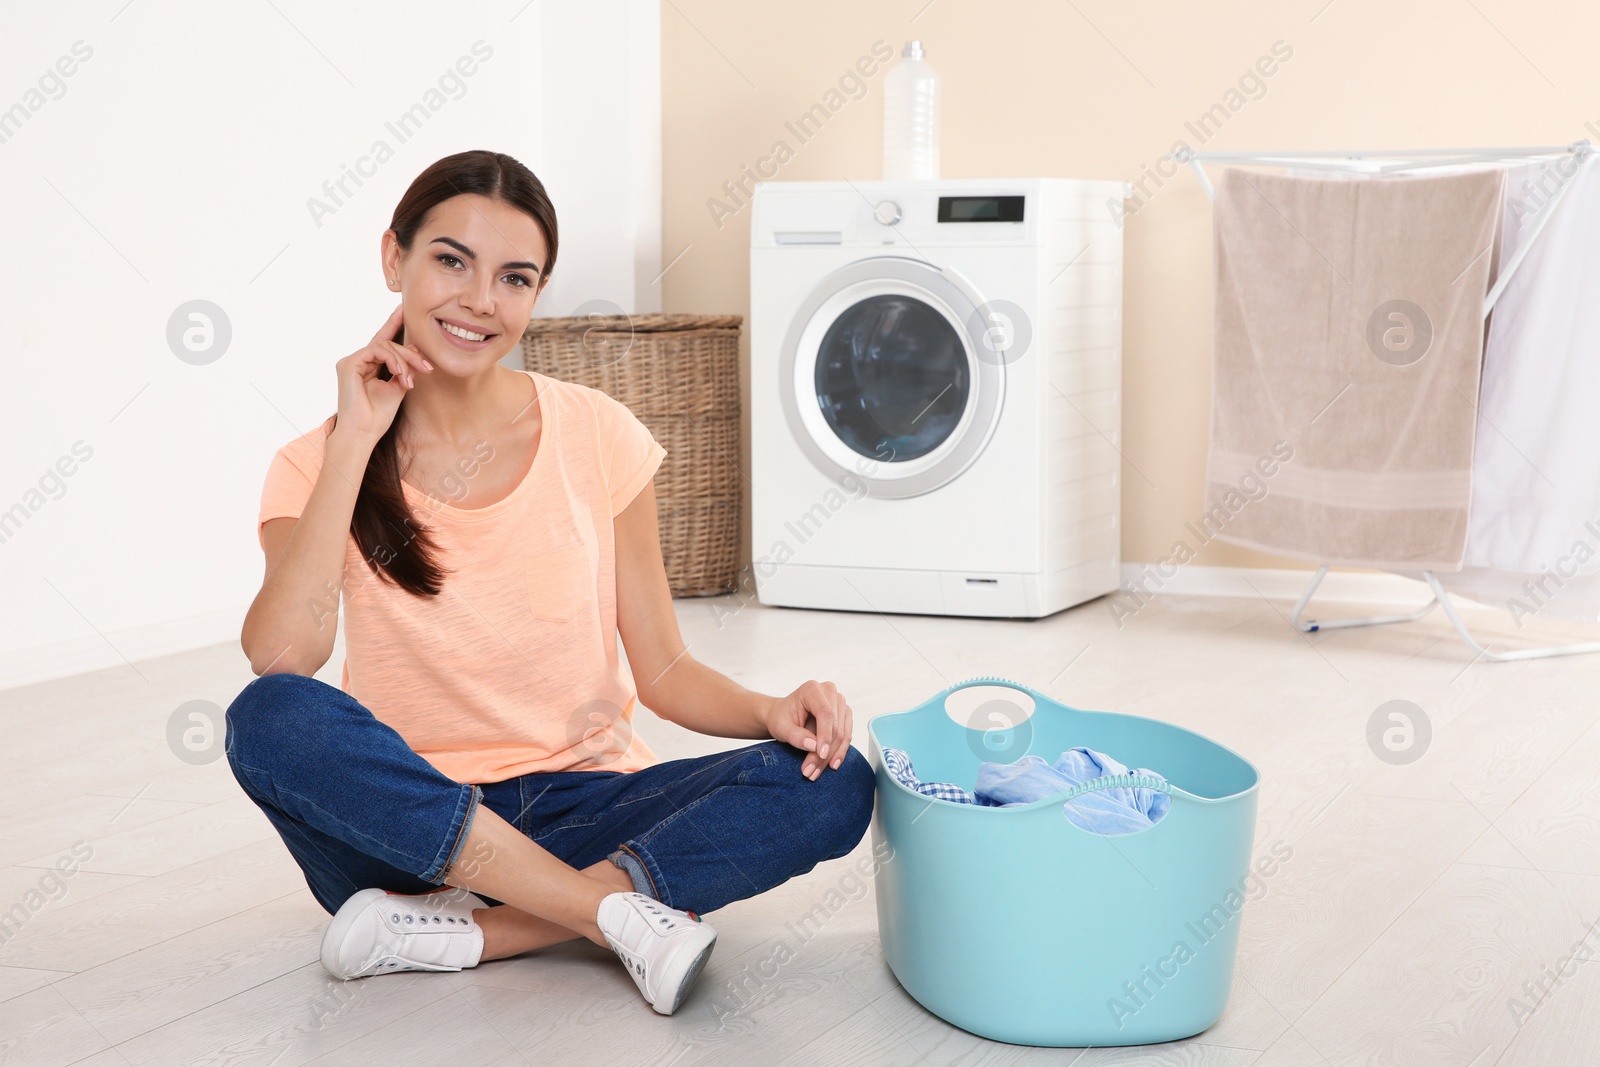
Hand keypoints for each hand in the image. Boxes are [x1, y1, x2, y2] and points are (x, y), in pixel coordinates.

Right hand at [333, 304, 432, 445]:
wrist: (363, 434)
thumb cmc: (377, 417)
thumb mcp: (398, 388)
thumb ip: (404, 370)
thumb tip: (416, 353)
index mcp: (368, 366)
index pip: (383, 341)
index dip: (393, 323)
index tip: (405, 309)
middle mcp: (358, 361)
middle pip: (388, 343)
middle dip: (410, 354)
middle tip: (427, 368)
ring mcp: (352, 361)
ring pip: (384, 345)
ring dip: (404, 360)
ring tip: (410, 380)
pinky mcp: (348, 364)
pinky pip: (376, 350)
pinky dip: (392, 360)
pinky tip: (400, 375)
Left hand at [761, 679, 853, 780]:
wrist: (782, 716)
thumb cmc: (780, 718)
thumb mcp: (781, 728)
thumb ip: (796, 736)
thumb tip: (814, 746)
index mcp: (812, 689)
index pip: (825, 713)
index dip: (825, 735)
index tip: (821, 755)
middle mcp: (829, 692)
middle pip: (835, 726)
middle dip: (824, 753)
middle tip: (811, 772)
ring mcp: (839, 703)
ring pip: (842, 734)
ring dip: (832, 756)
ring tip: (816, 773)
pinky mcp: (844, 715)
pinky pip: (846, 736)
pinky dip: (838, 752)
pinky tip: (830, 765)